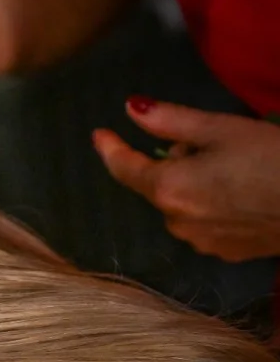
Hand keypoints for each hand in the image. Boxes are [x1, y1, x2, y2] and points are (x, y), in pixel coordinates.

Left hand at [93, 98, 279, 262]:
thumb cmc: (276, 159)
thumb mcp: (223, 128)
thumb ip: (171, 120)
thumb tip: (132, 109)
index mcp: (168, 188)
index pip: (124, 169)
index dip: (110, 149)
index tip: (100, 134)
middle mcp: (176, 221)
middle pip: (158, 184)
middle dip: (174, 161)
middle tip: (214, 143)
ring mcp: (201, 241)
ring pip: (182, 203)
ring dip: (194, 184)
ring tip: (237, 167)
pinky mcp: (226, 252)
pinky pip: (205, 222)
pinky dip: (213, 204)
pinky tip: (246, 193)